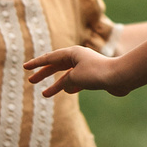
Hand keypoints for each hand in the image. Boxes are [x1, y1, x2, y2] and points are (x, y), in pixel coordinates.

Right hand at [24, 43, 142, 97]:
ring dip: (56, 85)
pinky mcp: (94, 76)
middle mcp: (79, 58)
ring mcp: (86, 67)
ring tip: (44, 94)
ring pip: (66, 76)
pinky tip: (67, 92)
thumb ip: (65, 82)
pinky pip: (77, 81)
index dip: (36, 63)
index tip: (25, 67)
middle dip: (44, 74)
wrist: (120, 77)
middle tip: (31, 81)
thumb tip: (66, 87)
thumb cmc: (97, 73)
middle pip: (57, 66)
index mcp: (72, 53)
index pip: (50, 58)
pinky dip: (71, 86)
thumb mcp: (74, 77)